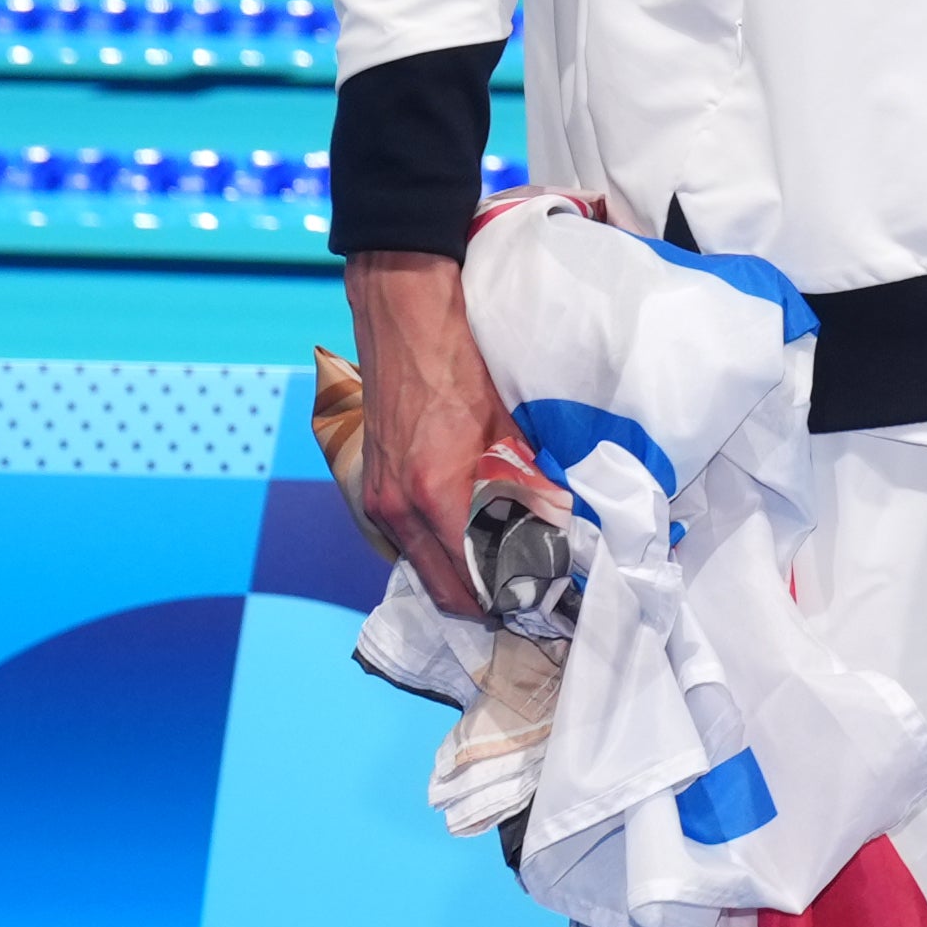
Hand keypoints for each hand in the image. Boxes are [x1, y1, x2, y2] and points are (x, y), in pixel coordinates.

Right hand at [343, 250, 528, 619]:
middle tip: (524, 599)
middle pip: (442, 588)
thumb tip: (557, 524)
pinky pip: (404, 539)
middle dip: (483, 601)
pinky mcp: (369, 486)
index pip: (471, 581)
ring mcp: (376, 500)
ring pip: (420, 566)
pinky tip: (466, 540)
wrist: (404, 321)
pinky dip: (434, 549)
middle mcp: (397, 509)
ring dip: (456, 577)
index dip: (507, 599)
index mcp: (434, 497)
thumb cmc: (459, 368)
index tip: (539, 604)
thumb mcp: (506, 431)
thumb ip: (526, 484)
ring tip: (501, 573)